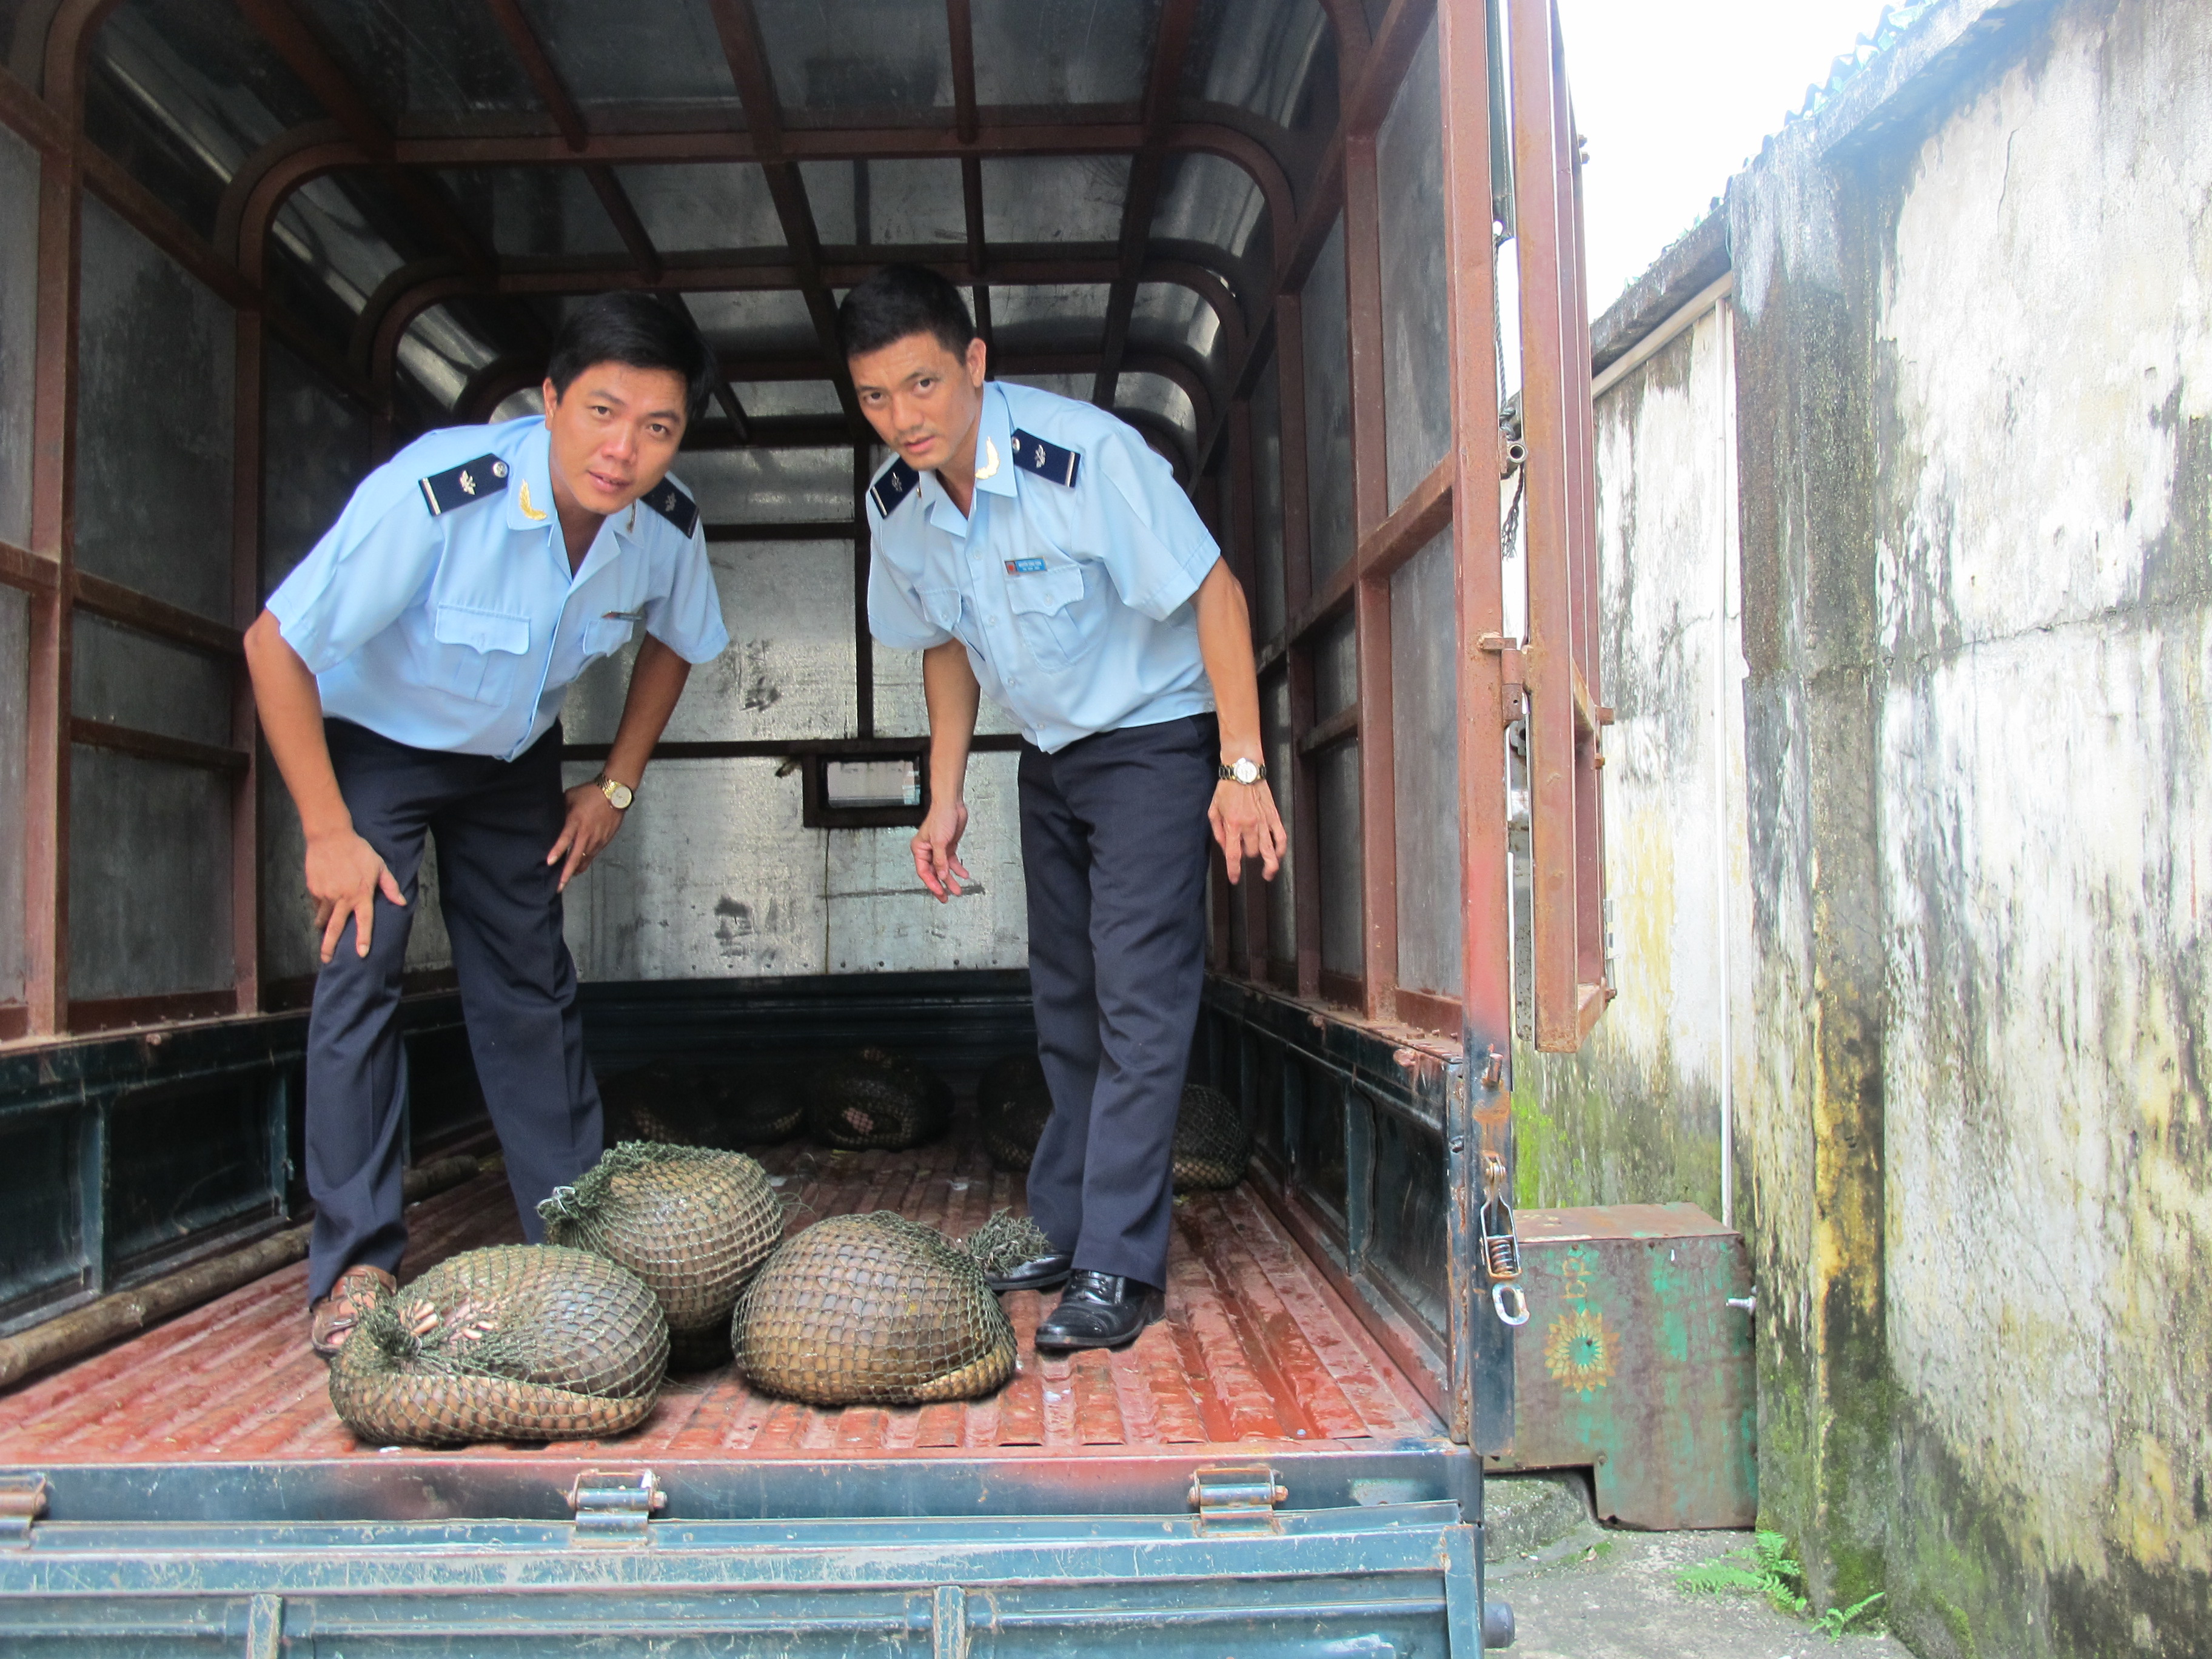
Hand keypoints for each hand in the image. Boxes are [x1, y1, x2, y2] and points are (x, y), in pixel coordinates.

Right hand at [305, 826, 405, 962]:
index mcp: (361, 894)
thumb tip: (401, 903)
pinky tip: (323, 906)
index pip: (364, 921)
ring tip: (323, 933)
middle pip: (335, 928)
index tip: (361, 953)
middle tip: (327, 960)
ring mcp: (325, 895)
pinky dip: (320, 909)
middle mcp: (342, 898)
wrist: (330, 837)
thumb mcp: (379, 866)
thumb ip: (390, 886)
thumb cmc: (358, 851)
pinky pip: (317, 906)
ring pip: (323, 919)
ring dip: (323, 927)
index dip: (363, 938)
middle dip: (329, 946)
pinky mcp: (313, 889)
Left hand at [548, 782, 624, 890]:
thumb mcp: (570, 797)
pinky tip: (579, 866)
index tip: (549, 862)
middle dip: (566, 873)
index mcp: (576, 822)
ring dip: (575, 870)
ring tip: (567, 879)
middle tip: (559, 887)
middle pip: (575, 858)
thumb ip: (560, 810)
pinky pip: (592, 855)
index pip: (565, 839)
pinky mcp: (604, 841)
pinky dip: (585, 862)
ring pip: (585, 860)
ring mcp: (597, 839)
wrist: (615, 794)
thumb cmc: (590, 793)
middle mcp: (586, 834)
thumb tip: (550, 818)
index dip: (557, 851)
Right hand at [911, 797, 971, 902]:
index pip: (924, 872)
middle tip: (946, 898)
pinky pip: (952, 862)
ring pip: (944, 869)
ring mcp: (938, 849)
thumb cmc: (941, 817)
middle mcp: (928, 851)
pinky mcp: (948, 847)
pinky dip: (958, 869)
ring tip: (958, 890)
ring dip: (951, 880)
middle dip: (941, 886)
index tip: (940, 893)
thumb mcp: (939, 841)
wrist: (952, 805)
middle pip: (934, 873)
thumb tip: (942, 876)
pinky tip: (964, 875)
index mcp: (919, 849)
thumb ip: (940, 860)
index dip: (932, 884)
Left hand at [1209, 777, 1285, 883]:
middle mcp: (1250, 825)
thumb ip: (1219, 832)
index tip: (1235, 879)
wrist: (1243, 770)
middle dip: (1247, 855)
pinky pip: (1281, 837)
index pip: (1234, 855)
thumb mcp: (1214, 811)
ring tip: (1268, 873)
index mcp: (1233, 824)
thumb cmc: (1226, 789)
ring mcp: (1264, 821)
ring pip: (1269, 850)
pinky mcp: (1274, 815)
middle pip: (1252, 852)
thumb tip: (1226, 848)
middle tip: (1244, 850)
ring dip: (1269, 864)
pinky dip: (1281, 848)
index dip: (1234, 871)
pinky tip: (1278, 855)